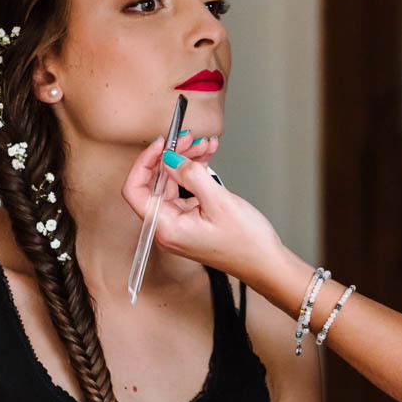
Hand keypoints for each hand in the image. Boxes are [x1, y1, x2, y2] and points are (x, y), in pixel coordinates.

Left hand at [121, 139, 286, 283]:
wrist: (265, 263)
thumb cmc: (246, 243)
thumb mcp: (218, 201)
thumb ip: (190, 175)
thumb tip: (169, 158)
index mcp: (166, 228)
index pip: (135, 190)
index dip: (145, 163)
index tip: (161, 145)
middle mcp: (168, 228)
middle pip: (157, 183)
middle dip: (173, 156)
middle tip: (189, 139)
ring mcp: (179, 224)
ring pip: (173, 183)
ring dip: (187, 161)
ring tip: (204, 145)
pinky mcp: (192, 220)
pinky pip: (186, 190)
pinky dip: (196, 173)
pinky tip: (206, 158)